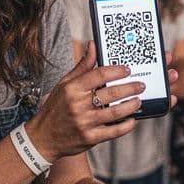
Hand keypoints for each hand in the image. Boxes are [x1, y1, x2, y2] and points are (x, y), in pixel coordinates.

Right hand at [28, 43, 146, 159]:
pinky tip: (131, 120)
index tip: (127, 70)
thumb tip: (92, 45)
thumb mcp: (64, 84)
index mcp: (72, 88)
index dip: (116, 71)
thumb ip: (82, 66)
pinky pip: (113, 131)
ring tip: (138, 100)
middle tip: (140, 85)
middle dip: (130, 88)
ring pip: (115, 112)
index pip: (99, 74)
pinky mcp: (90, 137)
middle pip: (111, 93)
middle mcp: (78, 104)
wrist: (43, 138)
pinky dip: (126, 125)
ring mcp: (84, 122)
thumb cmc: (55, 108)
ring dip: (131, 105)